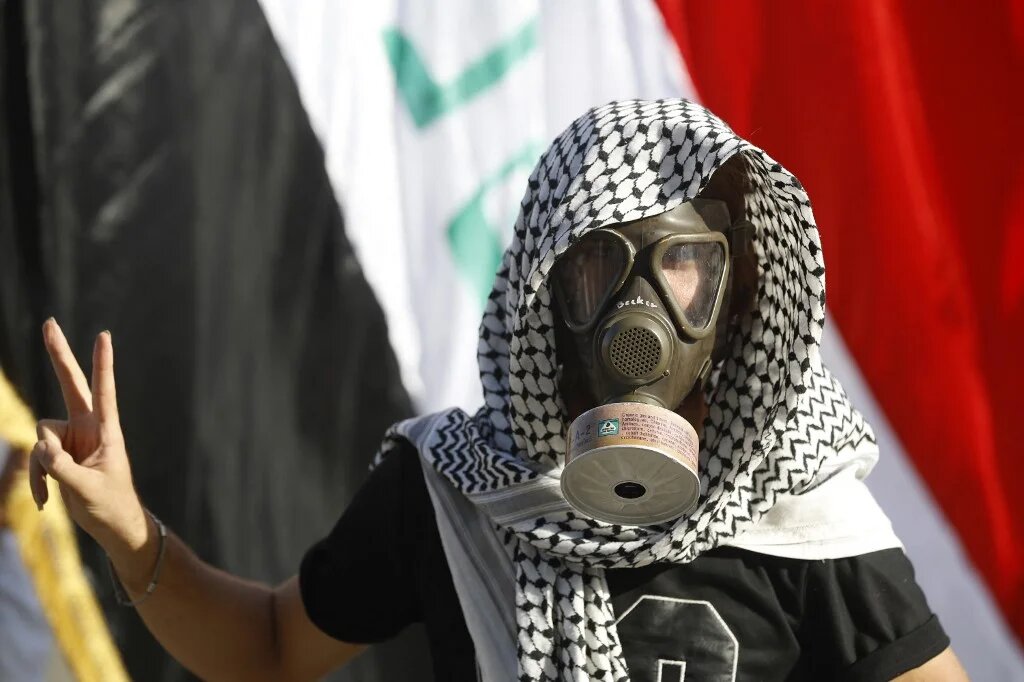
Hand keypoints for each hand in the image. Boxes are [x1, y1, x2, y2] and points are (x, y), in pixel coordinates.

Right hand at [29, 319, 148, 558]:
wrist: (111, 525)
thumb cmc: (110, 505)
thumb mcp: (86, 489)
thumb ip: (62, 468)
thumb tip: (40, 448)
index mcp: (106, 430)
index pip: (104, 390)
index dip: (102, 364)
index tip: (104, 335)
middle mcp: (87, 428)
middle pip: (70, 384)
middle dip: (58, 355)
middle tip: (49, 322)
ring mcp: (71, 438)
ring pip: (40, 435)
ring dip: (41, 465)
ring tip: (56, 490)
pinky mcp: (58, 453)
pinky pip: (36, 457)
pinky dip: (37, 478)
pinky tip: (46, 501)